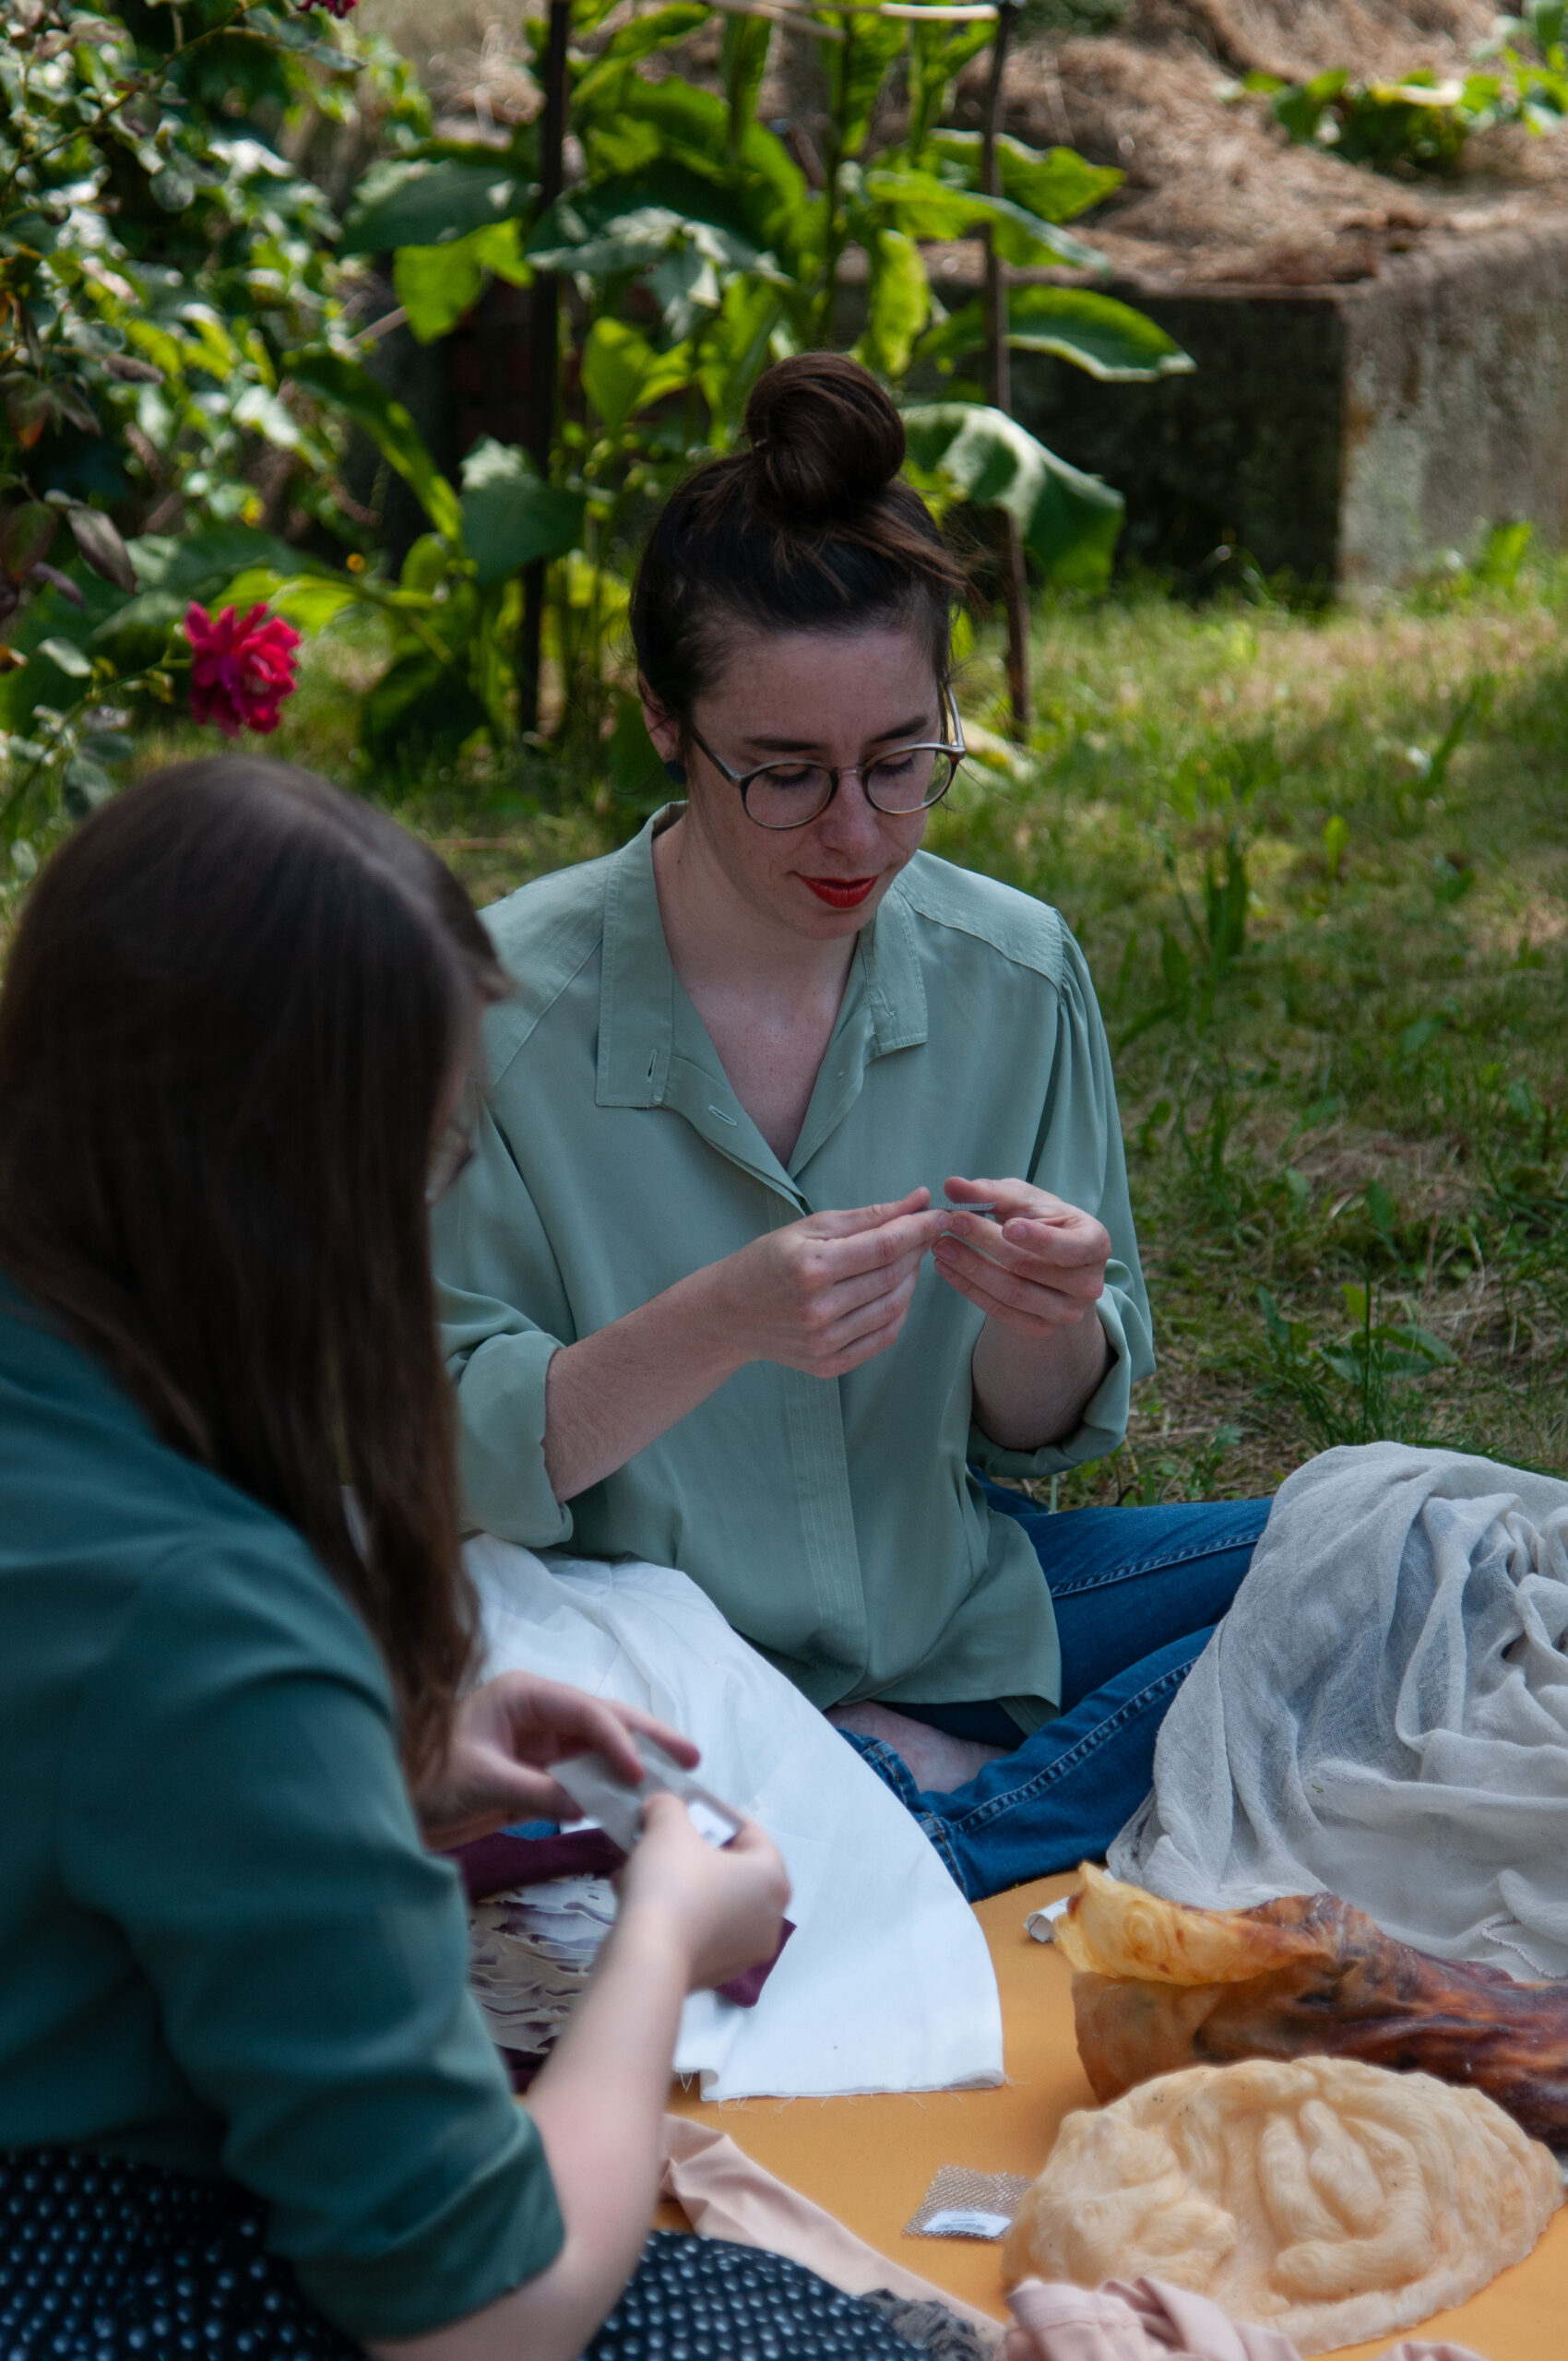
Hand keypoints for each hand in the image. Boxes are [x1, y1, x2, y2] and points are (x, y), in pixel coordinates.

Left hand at [415, 1671, 699, 1849]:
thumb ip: (535, 1790)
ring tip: (676, 1782)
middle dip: (647, 1737)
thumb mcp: (478, 1782)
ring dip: (634, 1765)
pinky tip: (635, 1804)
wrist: (388, 1800)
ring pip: (599, 1748)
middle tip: (691, 1758)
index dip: (617, 1741)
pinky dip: (609, 1789)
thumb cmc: (422, 1776)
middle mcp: (538, 1712)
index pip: (585, 1711)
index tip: (640, 1775)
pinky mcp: (538, 1771)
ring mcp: (540, 1741)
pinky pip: (583, 1776)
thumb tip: (588, 1804)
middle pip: (603, 1719)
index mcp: (523, 1695)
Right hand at [617, 1792, 791, 1992]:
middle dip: (691, 1850)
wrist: (647, 1959)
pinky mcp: (717, 1973)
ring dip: (677, 1880)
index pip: (749, 1832)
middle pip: (730, 1868)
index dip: (713, 1813)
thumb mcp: (668, 1827)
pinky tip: (635, 1897)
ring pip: (710, 1900)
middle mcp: (770, 1918)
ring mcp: (745, 1951)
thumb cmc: (672, 1884)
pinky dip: (673, 1912)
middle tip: (662, 1837)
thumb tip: (662, 1806)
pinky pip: (697, 1929)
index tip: (683, 1807)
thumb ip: (669, 1806)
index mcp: (773, 1879)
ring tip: (640, 1865)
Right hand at [703, 1188, 947, 1378]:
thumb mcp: (810, 1227)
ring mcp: (825, 1342)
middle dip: (917, 1250)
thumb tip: (919, 1200)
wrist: (729, 1314)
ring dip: (910, 1281)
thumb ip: (868, 1216)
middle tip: (924, 1233)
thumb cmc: (768, 1261)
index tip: (939, 1215)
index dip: (919, 1229)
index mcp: (812, 1267)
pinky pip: (883, 1338)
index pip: (884, 1247)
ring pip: (894, 1308)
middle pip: (892, 1277)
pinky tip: (893, 1292)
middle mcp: (819, 1309)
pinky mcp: (829, 1365)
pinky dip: (897, 1312)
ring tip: (907, 1261)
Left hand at [932, 1176, 1109, 1339]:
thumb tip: (952, 1184)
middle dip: (986, 1243)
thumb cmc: (1041, 1221)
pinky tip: (946, 1269)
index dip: (1039, 1239)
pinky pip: (1000, 1311)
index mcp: (1095, 1244)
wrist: (1050, 1260)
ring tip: (942, 1246)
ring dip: (971, 1268)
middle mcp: (1089, 1284)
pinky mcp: (1040, 1328)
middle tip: (951, 1222)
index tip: (1006, 1225)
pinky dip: (969, 1289)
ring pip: (1011, 1292)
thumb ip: (992, 1192)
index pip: (1069, 1247)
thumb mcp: (1024, 1201)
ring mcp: (1066, 1312)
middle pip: (1030, 1267)